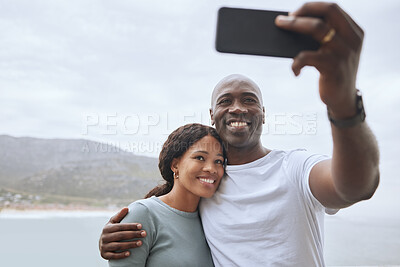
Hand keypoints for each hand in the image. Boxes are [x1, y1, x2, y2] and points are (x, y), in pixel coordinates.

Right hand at [99, 207, 146, 259]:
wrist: (102, 243)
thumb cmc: (111, 230)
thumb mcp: (113, 222)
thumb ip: (120, 215)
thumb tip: (126, 208)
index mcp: (107, 228)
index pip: (120, 226)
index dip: (130, 226)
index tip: (140, 226)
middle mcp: (104, 237)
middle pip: (121, 235)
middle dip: (133, 234)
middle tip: (144, 234)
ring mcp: (104, 246)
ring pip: (118, 246)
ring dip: (130, 245)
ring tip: (140, 243)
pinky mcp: (104, 255)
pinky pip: (113, 256)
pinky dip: (121, 255)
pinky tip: (129, 254)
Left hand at [275, 2, 362, 117]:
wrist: (343, 99)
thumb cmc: (333, 72)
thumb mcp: (335, 51)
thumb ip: (325, 37)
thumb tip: (293, 23)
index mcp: (354, 31)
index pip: (333, 8)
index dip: (311, 7)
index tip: (294, 12)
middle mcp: (352, 39)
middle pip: (327, 12)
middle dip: (302, 12)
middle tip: (282, 19)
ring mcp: (344, 52)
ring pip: (317, 29)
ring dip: (294, 26)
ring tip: (280, 30)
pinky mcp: (334, 68)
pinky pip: (308, 56)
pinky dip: (296, 62)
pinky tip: (294, 70)